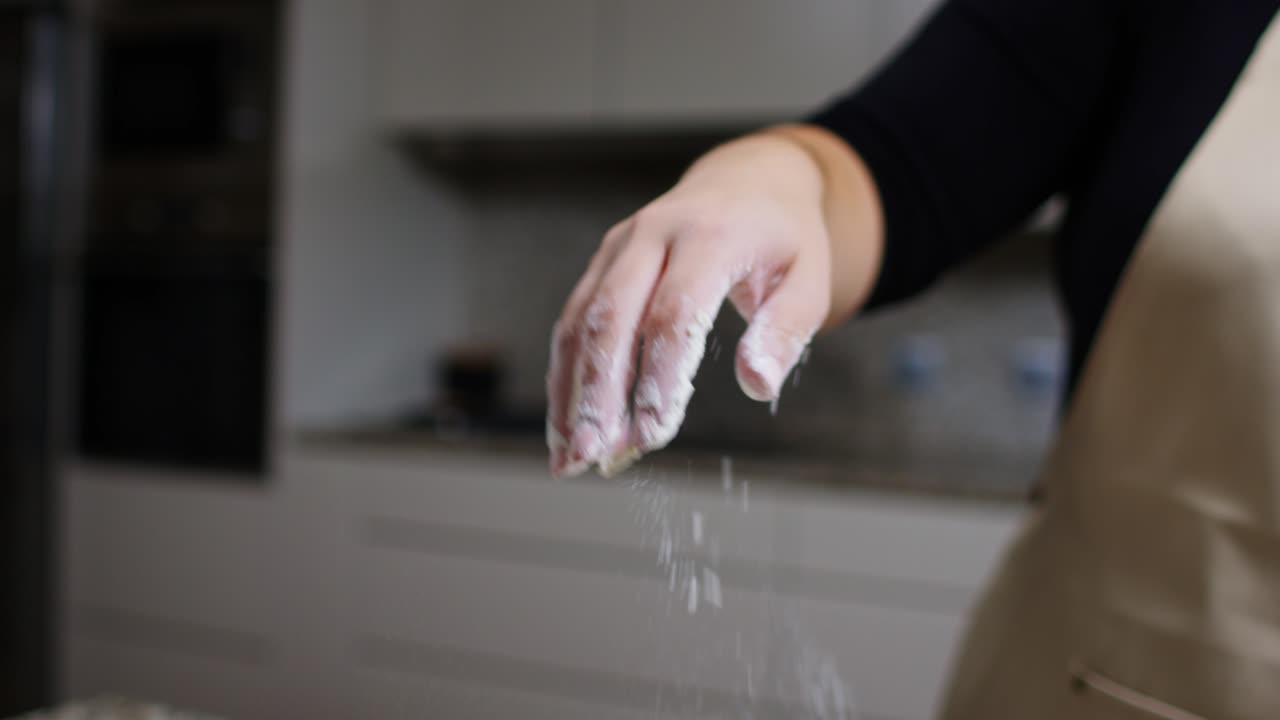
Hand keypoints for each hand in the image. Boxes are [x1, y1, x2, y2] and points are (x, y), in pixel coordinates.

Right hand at [546, 128, 878, 477]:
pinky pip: (573, 320)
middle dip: (598, 393)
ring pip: (580, 321)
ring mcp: (620, 245)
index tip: (654, 434)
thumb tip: (756, 384)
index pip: (674, 313)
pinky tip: (567, 425)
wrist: (750, 180)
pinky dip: (565, 376)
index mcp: (711, 234)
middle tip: (595, 455)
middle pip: (611, 317)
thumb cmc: (783, 240)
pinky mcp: (603, 262)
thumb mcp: (810, 279)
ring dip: (571, 392)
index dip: (659, 377)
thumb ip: (785, 331)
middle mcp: (654, 233)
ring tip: (571, 456)